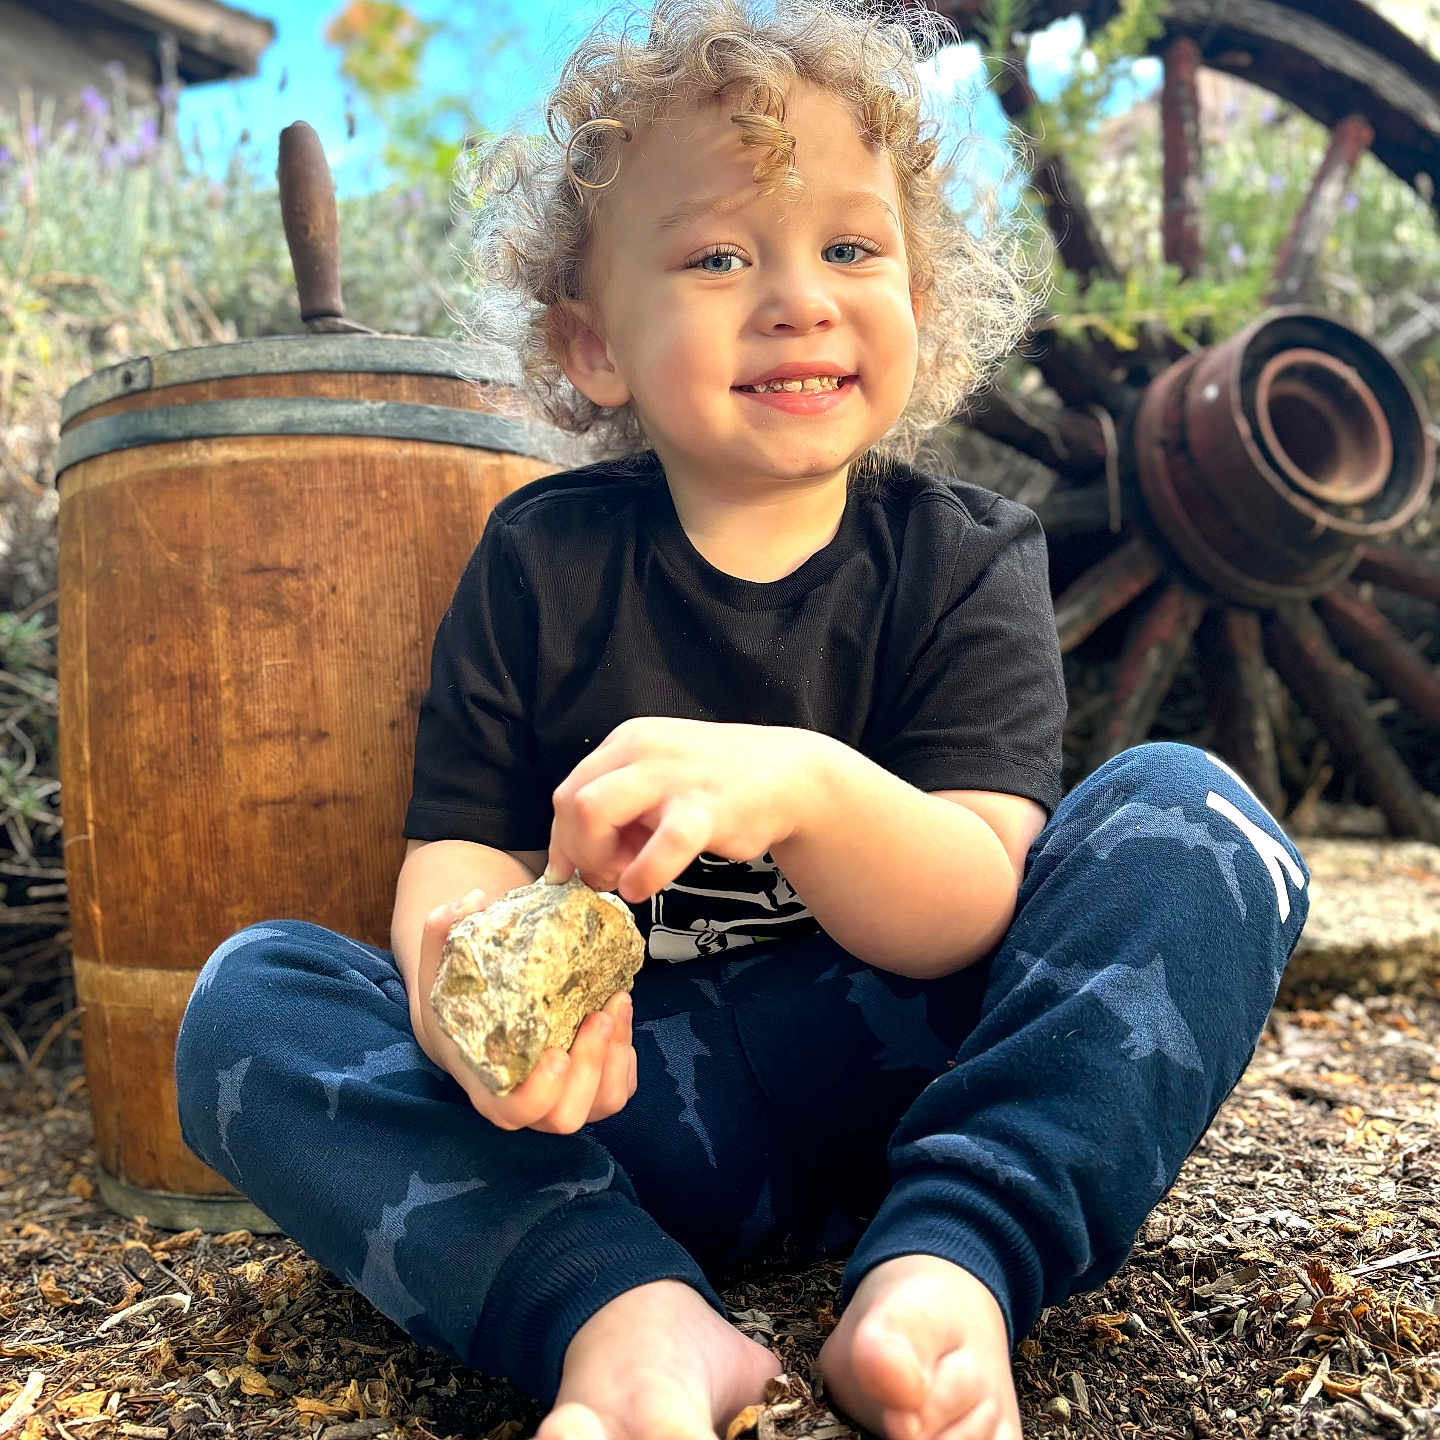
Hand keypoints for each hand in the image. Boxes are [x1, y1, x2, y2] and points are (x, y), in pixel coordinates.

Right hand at [409, 887, 636, 1132]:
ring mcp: (564, 1099)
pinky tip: (620, 1011)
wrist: (479, 1019)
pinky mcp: (592, 1087)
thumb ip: (444, 933)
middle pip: (566, 1116)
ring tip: (616, 1004)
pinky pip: (622, 1087)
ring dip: (616, 1056)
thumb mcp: (441, 966)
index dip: (540, 1092)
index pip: (515, 1114)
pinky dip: (628, 1054)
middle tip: (598, 1014)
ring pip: (603, 1103)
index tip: (555, 1053)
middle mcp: (530, 1105)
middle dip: (590, 1066)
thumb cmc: (459, 999)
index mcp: (489, 1087)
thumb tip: (472, 899)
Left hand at [547, 717, 813, 902]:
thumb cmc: (716, 787)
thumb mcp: (655, 785)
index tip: (583, 871)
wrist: (790, 776)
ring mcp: (672, 776)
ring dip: (598, 858)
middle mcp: (641, 749)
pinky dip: (642, 873)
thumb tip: (561, 866)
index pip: (567, 792)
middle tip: (608, 875)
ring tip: (625, 877)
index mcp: (626, 743)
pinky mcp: (706, 807)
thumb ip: (614, 814)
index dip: (565, 841)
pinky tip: (643, 888)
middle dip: (578, 851)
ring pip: (593, 810)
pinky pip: (661, 844)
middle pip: (569, 801)